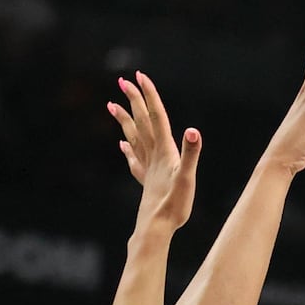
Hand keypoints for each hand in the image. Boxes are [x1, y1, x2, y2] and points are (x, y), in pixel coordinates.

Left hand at [109, 72, 200, 230]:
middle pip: (142, 123)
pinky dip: (128, 150)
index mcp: (164, 152)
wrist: (156, 229)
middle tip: (123, 80)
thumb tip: (193, 131)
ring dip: (125, 120)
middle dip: (134, 100)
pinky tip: (122, 146)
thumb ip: (190, 155)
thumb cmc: (173, 207)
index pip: (157, 117)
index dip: (149, 96)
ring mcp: (148, 169)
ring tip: (112, 105)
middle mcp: (153, 157)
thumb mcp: (187, 179)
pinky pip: (134, 161)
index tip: (139, 76)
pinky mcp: (147, 182)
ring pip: (134, 138)